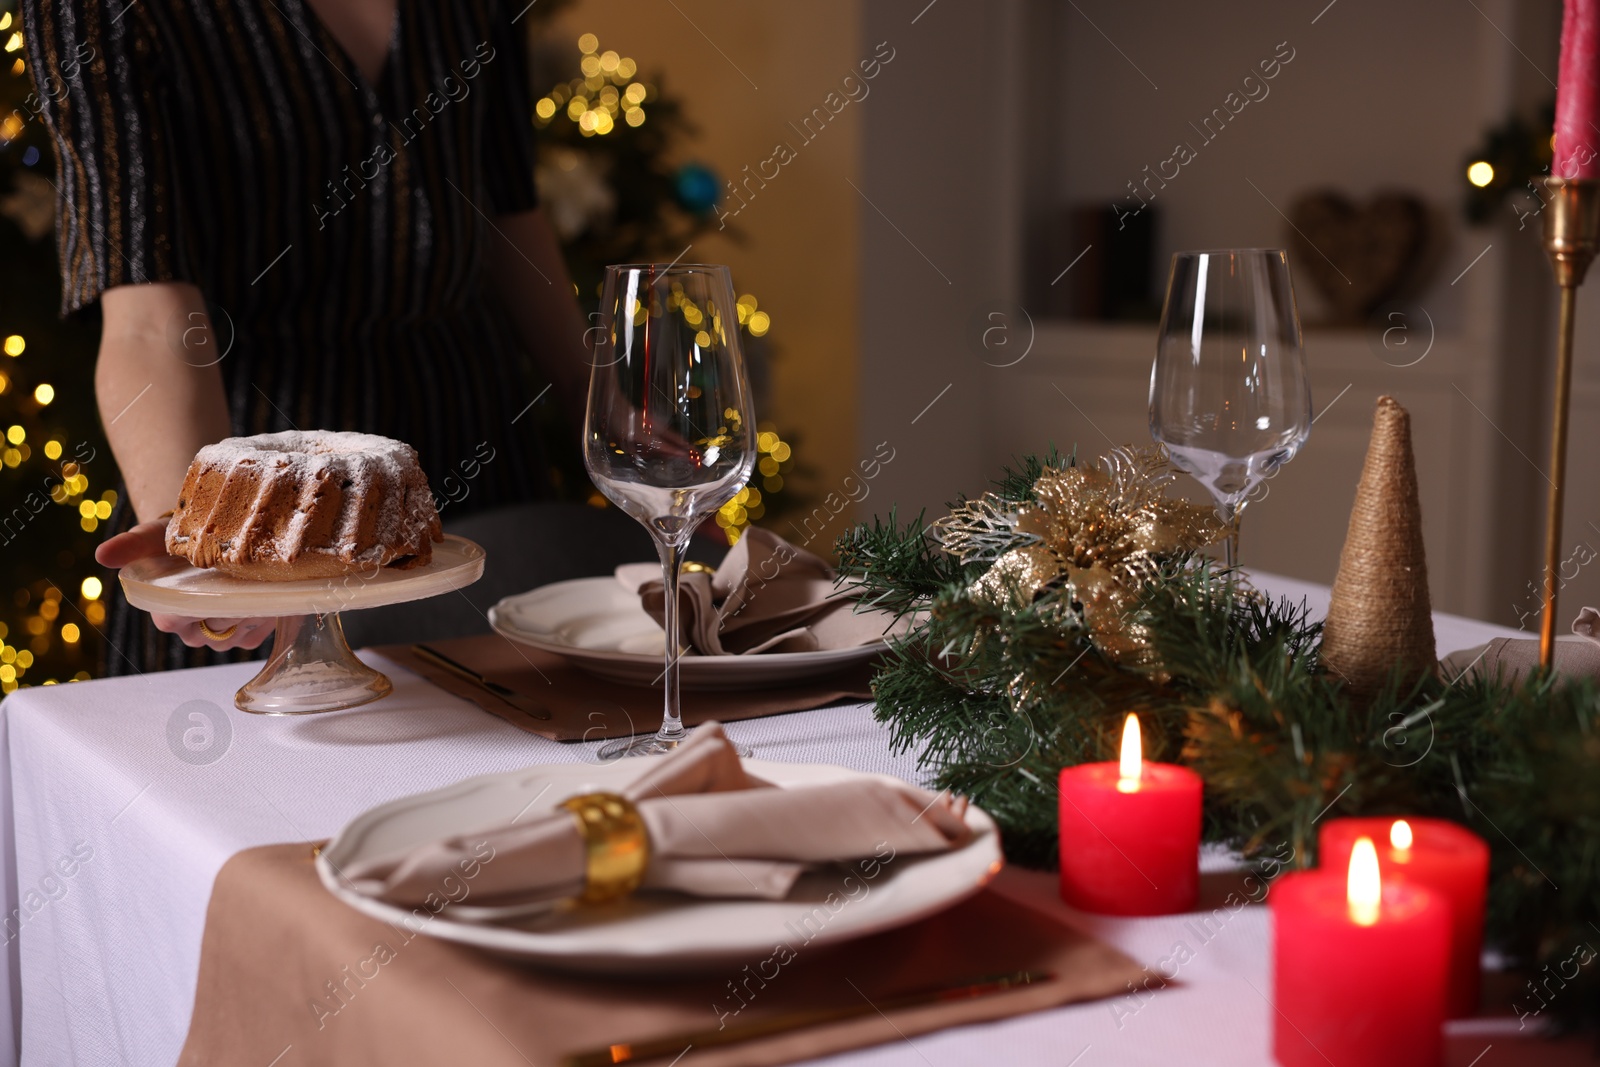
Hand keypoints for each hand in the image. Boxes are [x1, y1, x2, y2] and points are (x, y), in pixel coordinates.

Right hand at [94, 519, 276, 649]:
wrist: (210, 540)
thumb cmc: (177, 539)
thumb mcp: (155, 536)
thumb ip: (131, 545)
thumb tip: (101, 555)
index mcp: (166, 613)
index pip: (174, 618)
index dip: (194, 601)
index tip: (211, 579)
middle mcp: (192, 631)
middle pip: (212, 628)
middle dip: (230, 603)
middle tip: (245, 576)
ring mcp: (221, 636)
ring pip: (237, 635)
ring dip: (250, 609)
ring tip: (258, 580)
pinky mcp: (247, 635)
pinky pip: (256, 636)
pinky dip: (265, 617)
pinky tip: (266, 594)